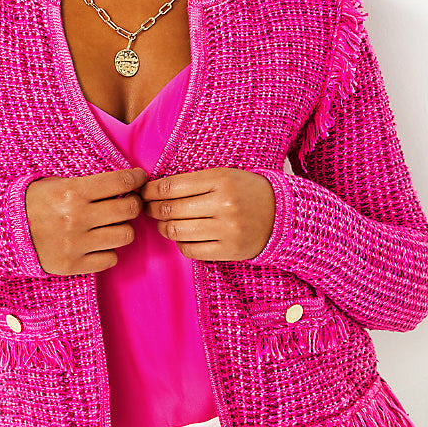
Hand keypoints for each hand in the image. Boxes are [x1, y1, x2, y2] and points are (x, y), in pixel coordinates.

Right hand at [25, 166, 148, 275]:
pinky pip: (111, 259)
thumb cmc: (33, 203)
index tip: (139, 178)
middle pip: (129, 209)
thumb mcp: (57, 183)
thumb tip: (125, 183)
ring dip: (122, 228)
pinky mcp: (73, 265)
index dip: (136, 178)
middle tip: (127, 203)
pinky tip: (97, 244)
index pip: (121, 182)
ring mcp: (76, 243)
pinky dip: (108, 251)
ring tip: (110, 225)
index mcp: (73, 191)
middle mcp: (77, 217)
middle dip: (133, 203)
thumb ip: (90, 184)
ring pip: (125, 235)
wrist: (3, 231)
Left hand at [139, 167, 275, 260]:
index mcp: (221, 179)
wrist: (283, 215)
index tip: (144, 192)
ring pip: (176, 231)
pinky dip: (181, 243)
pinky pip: (190, 250)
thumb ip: (193, 181)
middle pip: (170, 210)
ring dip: (164, 227)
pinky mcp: (229, 251)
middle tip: (148, 209)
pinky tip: (184, 236)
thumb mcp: (225, 176)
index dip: (150, 191)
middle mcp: (224, 204)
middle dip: (152, 210)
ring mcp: (227, 230)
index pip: (171, 186)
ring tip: (164, 223)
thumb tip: (154, 189)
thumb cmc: (247, 191)